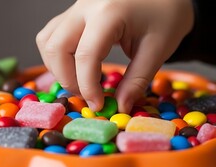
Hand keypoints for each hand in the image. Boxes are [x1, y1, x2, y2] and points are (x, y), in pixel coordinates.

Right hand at [36, 0, 193, 112]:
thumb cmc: (167, 15)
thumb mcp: (158, 50)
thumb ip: (136, 81)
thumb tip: (119, 107)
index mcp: (109, 12)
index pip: (85, 56)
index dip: (88, 87)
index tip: (99, 106)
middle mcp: (86, 6)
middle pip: (56, 48)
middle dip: (67, 79)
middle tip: (88, 95)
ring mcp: (77, 6)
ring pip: (47, 40)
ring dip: (58, 68)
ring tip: (81, 82)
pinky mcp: (75, 11)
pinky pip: (53, 34)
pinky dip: (58, 55)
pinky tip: (76, 66)